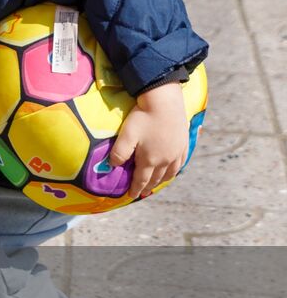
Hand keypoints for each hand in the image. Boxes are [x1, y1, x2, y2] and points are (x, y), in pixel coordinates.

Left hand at [107, 81, 188, 200]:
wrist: (165, 102)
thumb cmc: (143, 118)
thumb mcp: (126, 136)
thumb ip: (119, 153)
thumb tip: (113, 166)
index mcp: (150, 160)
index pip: (142, 179)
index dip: (136, 188)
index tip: (131, 195)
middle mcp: (166, 160)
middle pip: (156, 178)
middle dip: (148, 186)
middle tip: (143, 193)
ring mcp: (177, 152)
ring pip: (170, 172)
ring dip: (162, 180)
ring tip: (157, 184)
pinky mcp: (184, 143)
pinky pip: (181, 163)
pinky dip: (175, 170)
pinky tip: (173, 169)